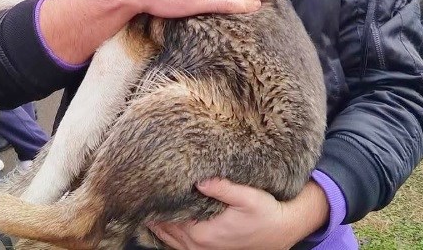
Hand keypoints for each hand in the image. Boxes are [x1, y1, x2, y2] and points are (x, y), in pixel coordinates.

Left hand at [147, 179, 326, 249]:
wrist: (280, 230)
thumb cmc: (265, 213)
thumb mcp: (248, 197)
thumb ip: (223, 188)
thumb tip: (200, 180)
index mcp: (202, 234)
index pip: (169, 219)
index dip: (157, 203)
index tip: (147, 186)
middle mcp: (198, 246)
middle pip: (164, 230)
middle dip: (153, 213)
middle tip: (142, 192)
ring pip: (168, 240)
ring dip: (157, 224)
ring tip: (147, 205)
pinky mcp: (207, 249)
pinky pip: (178, 245)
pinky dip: (167, 235)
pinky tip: (162, 222)